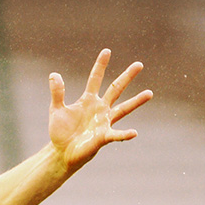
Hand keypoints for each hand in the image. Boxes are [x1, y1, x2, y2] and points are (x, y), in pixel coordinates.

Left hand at [48, 48, 152, 169]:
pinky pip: (116, 134)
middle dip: (127, 77)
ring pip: (123, 109)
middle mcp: (100, 108)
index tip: (107, 51)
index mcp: (88, 100)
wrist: (62, 152)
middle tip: (139, 64)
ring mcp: (104, 122)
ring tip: (150, 93)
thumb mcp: (56, 109)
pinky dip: (125, 134)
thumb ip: (57, 92)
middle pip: (115, 89)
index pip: (95, 79)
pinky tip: (134, 133)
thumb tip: (54, 74)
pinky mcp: (104, 137)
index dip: (100, 66)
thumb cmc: (61, 132)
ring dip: (136, 102)